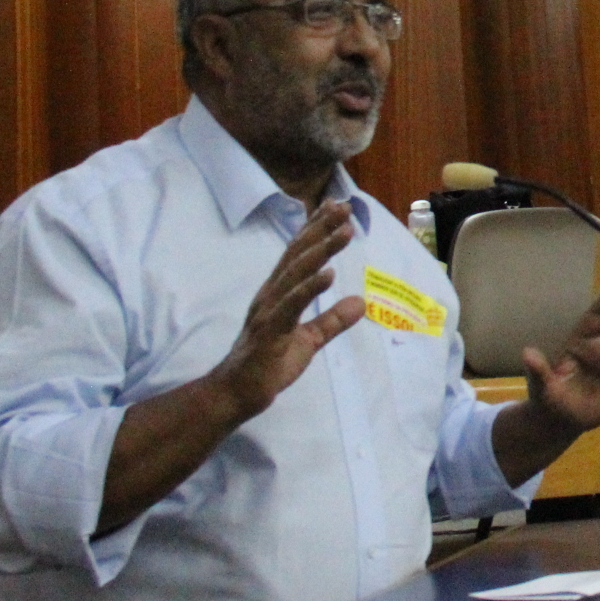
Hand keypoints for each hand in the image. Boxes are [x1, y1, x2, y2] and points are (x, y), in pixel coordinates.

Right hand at [95, 202, 364, 536]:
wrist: (237, 394)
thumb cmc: (268, 365)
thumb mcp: (308, 340)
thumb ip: (332, 320)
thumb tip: (362, 302)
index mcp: (279, 293)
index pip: (299, 255)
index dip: (316, 229)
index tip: (337, 206)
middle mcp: (271, 295)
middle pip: (298, 255)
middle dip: (321, 229)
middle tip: (344, 207)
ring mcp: (268, 311)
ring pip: (296, 274)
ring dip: (321, 251)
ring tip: (344, 232)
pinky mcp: (268, 332)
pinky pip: (291, 306)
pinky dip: (309, 289)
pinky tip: (328, 275)